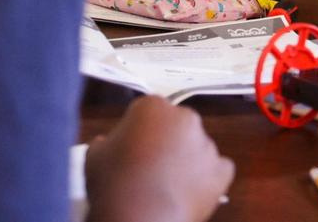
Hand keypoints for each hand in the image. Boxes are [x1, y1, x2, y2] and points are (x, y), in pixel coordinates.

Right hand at [85, 95, 233, 221]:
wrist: (140, 217)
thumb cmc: (114, 183)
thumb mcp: (95, 154)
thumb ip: (108, 140)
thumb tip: (110, 143)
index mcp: (153, 107)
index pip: (147, 110)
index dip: (138, 128)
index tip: (132, 145)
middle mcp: (185, 118)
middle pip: (176, 124)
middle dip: (166, 140)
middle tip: (149, 164)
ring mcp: (206, 143)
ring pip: (197, 147)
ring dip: (186, 159)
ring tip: (167, 184)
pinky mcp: (222, 169)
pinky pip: (217, 169)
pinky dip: (207, 179)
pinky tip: (189, 191)